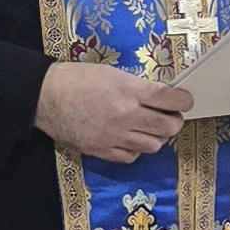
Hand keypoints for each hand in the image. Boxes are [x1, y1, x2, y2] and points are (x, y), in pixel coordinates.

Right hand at [36, 60, 194, 164]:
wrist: (45, 97)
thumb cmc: (76, 79)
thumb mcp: (111, 73)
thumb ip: (136, 87)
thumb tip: (159, 98)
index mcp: (129, 91)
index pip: (171, 100)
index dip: (184, 101)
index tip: (184, 101)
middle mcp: (125, 115)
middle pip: (168, 127)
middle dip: (174, 121)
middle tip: (169, 116)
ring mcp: (114, 136)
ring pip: (153, 145)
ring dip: (156, 137)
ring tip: (148, 128)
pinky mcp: (101, 150)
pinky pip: (132, 156)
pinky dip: (135, 148)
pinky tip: (130, 139)